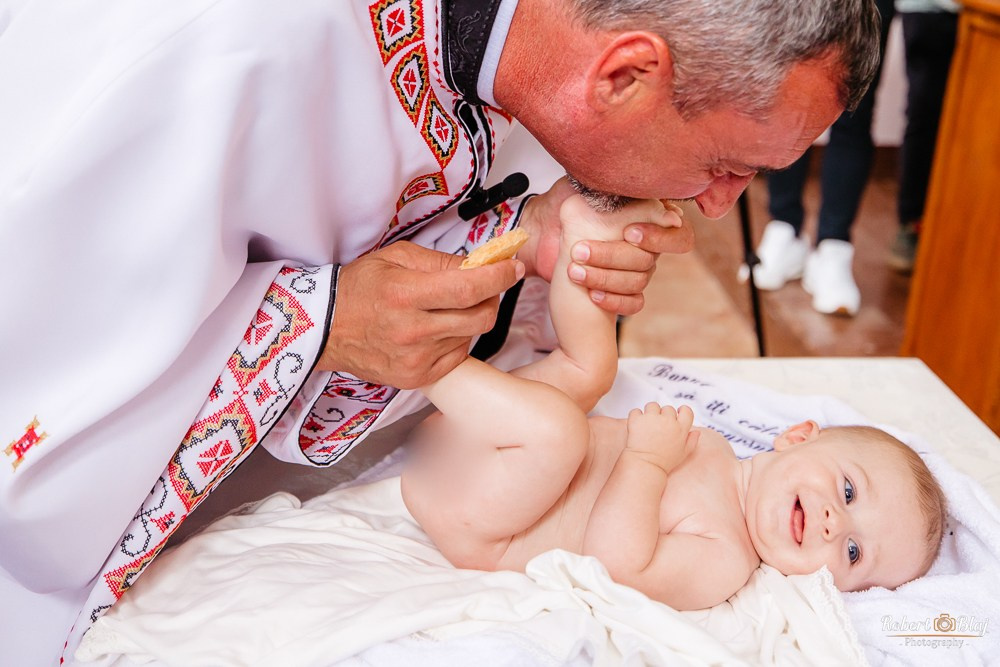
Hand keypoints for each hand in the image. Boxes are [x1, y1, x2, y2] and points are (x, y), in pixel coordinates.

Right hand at [319, 241, 523, 388]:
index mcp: (405, 295)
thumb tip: (480, 264)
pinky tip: (438, 328)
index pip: (469, 288)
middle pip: (480, 317)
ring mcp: (415, 359)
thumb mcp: (396, 258)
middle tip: (485, 286)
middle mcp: (412, 331)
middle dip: (492, 298)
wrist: (325, 329)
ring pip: (471, 336)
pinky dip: (457, 339)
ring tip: (447, 307)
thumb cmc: (359, 289)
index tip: (513, 268)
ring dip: (470, 318)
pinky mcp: (417, 378)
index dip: (499, 277)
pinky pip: (458, 356)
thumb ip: (441, 262)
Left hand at [519, 177, 693, 314]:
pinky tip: (592, 295)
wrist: (543, 232)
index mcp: (649, 219)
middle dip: (612, 256)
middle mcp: (648, 247)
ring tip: (574, 270)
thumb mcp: (589, 190)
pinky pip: (633, 304)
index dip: (658, 238)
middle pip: (648, 260)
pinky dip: (613, 301)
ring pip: (637, 282)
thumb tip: (651, 202)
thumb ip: (617, 190)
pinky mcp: (624, 293)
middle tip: (580, 250)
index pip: (679, 236)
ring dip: (604, 277)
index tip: (628, 234)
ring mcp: (638, 271)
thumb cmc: (569, 205)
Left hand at [624, 403, 698, 472]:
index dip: (682, 410)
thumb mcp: (683, 454)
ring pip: (652, 406)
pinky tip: (638, 427)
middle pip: (668, 408)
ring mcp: (652, 419)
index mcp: (680, 429)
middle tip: (658, 427)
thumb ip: (692, 441)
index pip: (686, 411)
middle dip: (663, 415)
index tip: (677, 413)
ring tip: (647, 425)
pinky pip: (636, 411)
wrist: (645, 466)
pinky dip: (636, 417)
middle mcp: (667, 421)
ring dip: (650, 413)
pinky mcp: (637, 419)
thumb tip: (696, 431)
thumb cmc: (664, 462)